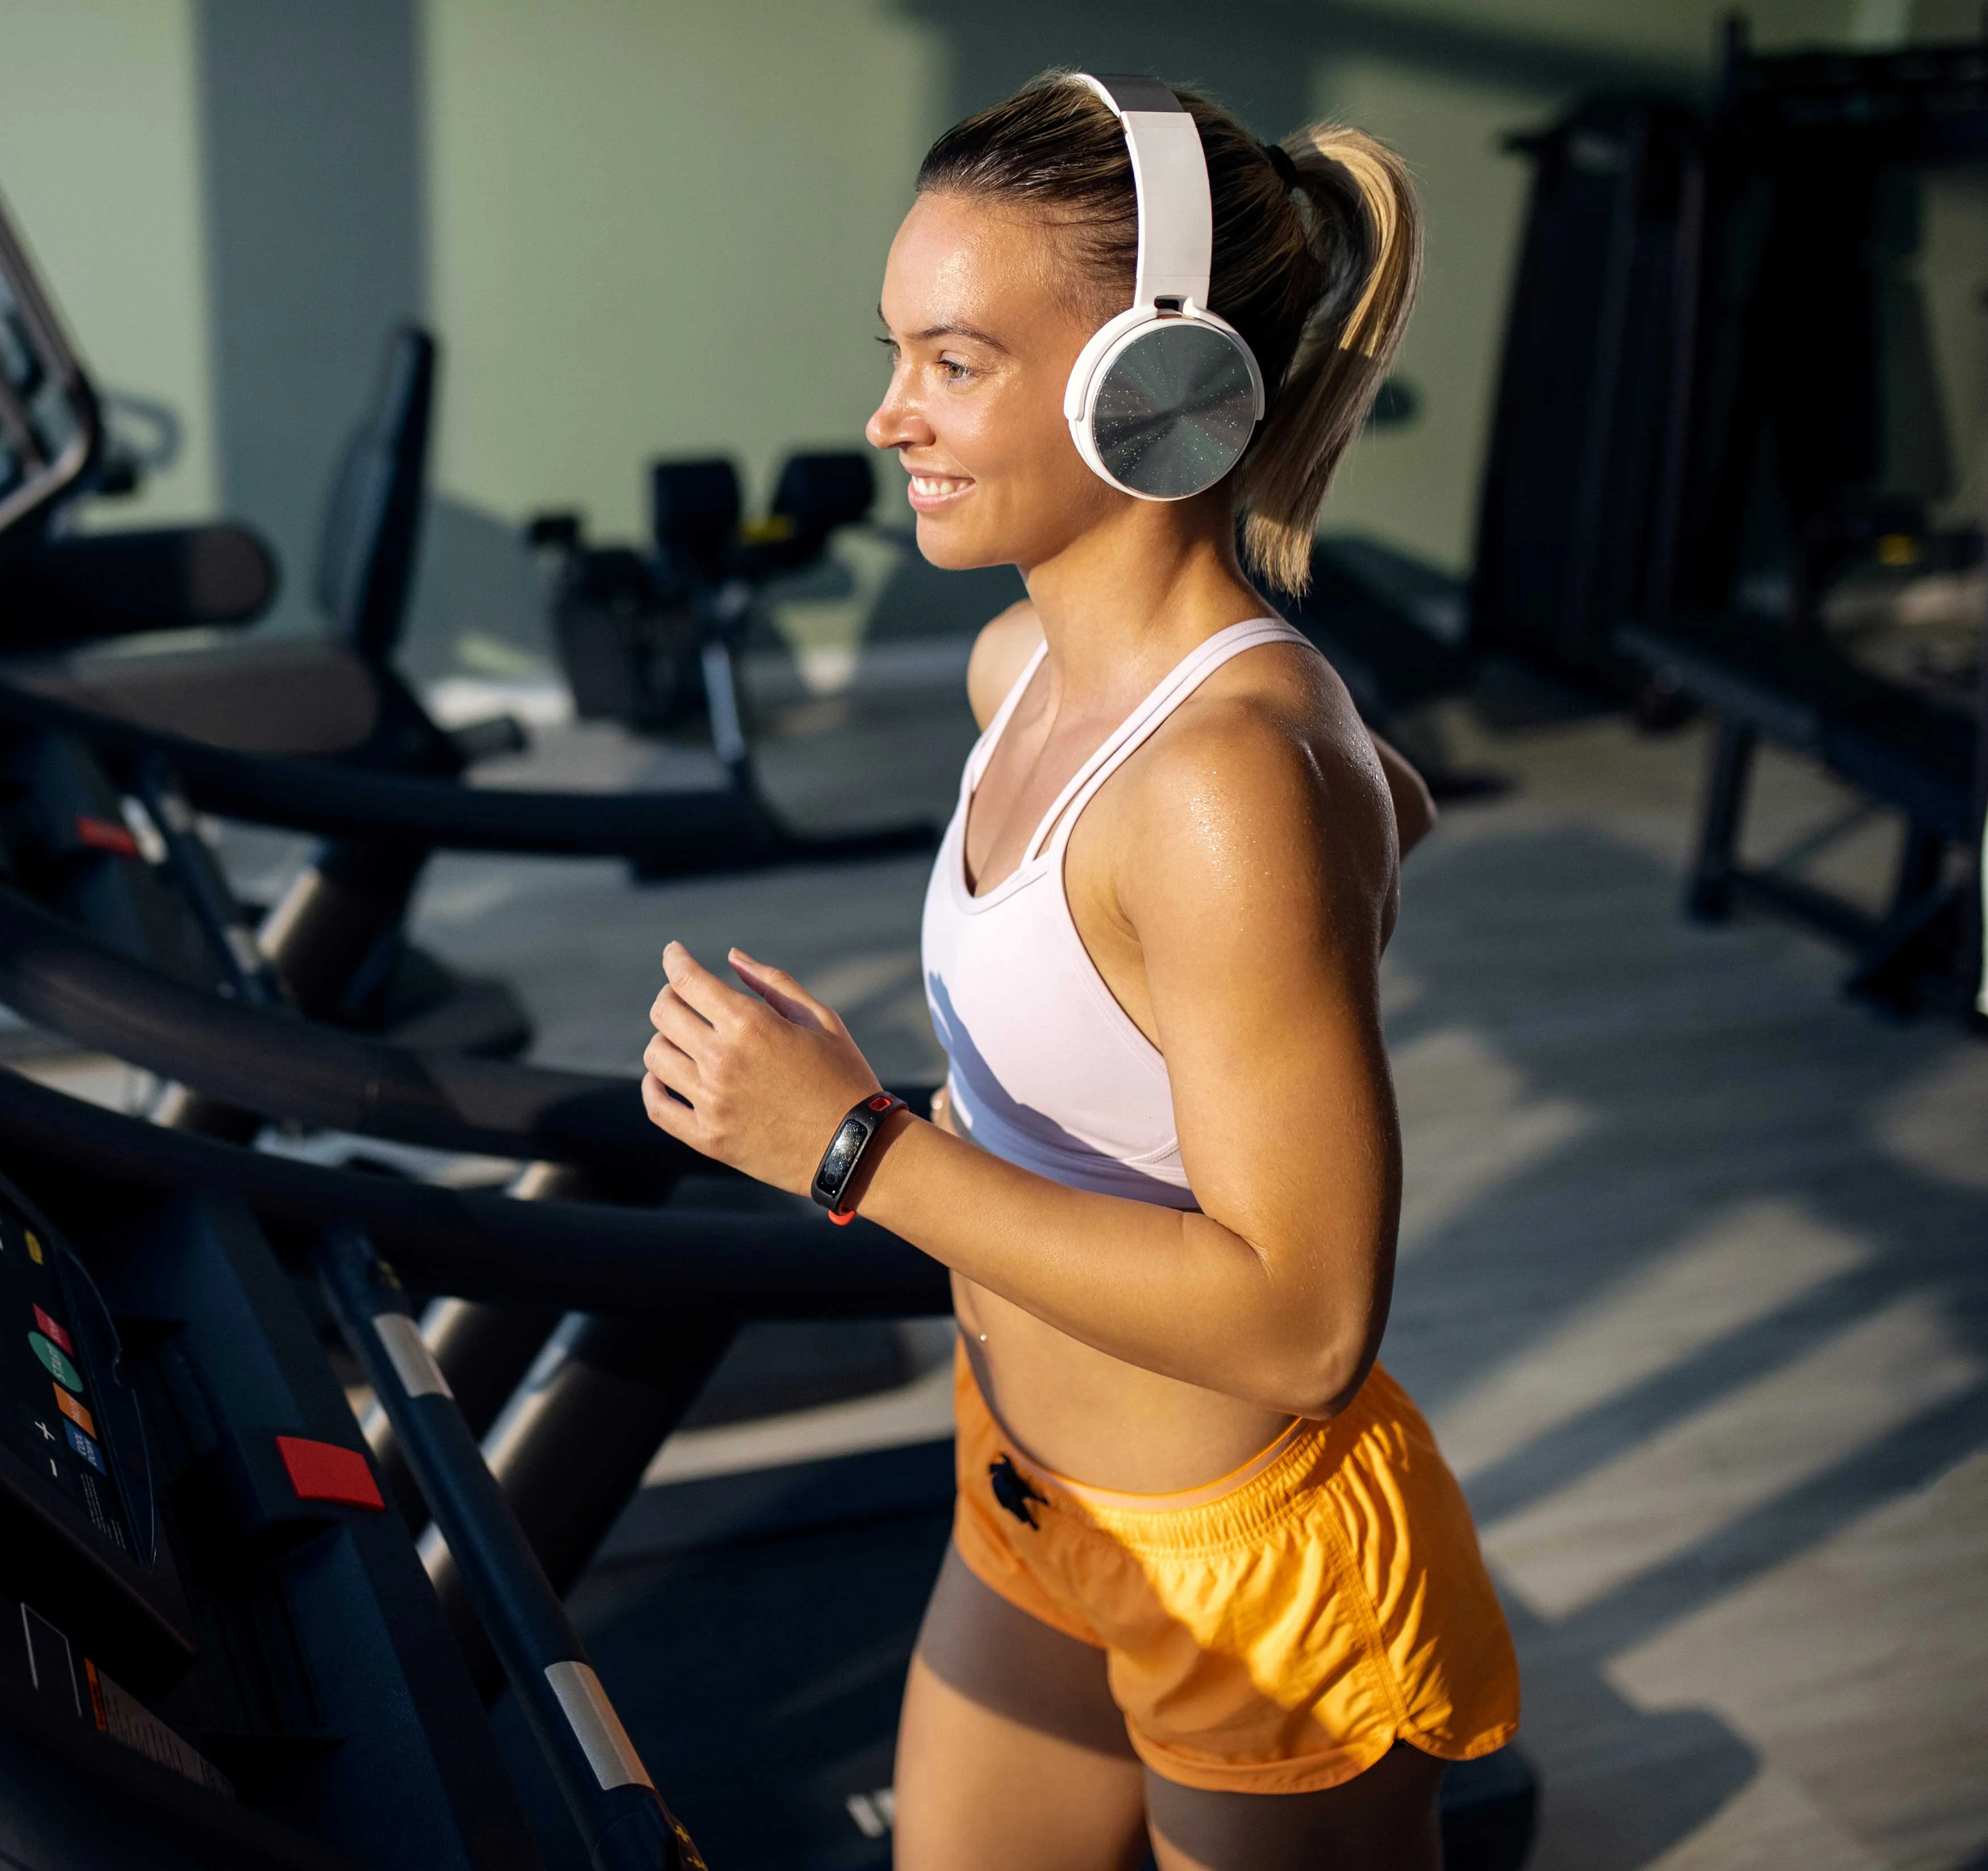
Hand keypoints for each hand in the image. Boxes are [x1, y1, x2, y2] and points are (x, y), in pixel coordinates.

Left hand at [641, 941, 883, 1194]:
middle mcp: (722, 1060)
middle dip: (670, 995)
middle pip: (664, 1013)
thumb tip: (732, 957)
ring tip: (683, 1038)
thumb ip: (773, 982)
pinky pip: (658, 1107)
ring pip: (656, 1056)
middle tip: (684, 996)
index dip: (675, 959)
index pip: (688, 980)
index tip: (673, 952)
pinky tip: (665, 1076)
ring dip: (665, 1038)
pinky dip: (653, 1086)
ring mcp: (711, 1102)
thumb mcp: (820, 1019)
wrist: (855, 1147)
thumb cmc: (843, 1076)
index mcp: (750, 1025)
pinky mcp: (708, 1139)